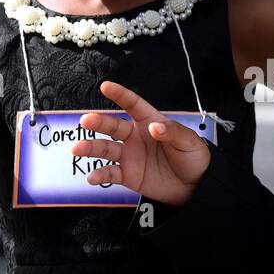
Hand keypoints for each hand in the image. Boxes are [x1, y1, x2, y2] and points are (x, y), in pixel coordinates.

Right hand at [70, 80, 210, 204]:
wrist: (195, 187)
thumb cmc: (193, 158)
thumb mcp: (189, 142)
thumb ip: (172, 132)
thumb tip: (154, 127)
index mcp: (150, 121)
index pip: (133, 105)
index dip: (120, 95)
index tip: (106, 86)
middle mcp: (135, 136)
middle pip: (113, 126)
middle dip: (98, 122)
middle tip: (85, 120)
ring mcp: (130, 156)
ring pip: (105, 149)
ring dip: (90, 148)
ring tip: (77, 149)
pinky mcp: (128, 175)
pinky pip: (110, 173)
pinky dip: (100, 175)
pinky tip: (92, 177)